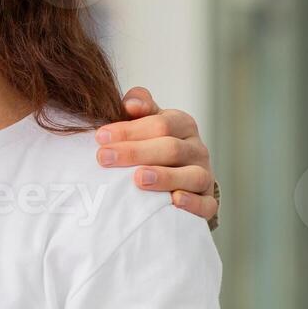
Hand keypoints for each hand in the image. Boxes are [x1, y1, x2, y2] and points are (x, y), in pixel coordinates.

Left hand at [96, 86, 217, 223]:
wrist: (178, 172)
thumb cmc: (152, 141)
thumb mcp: (145, 119)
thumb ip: (138, 105)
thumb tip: (130, 104)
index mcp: (182, 125)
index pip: (160, 124)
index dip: (129, 130)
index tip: (100, 136)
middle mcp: (197, 149)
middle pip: (171, 149)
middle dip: (135, 152)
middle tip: (104, 157)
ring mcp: (205, 175)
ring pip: (192, 175)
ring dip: (165, 177)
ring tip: (138, 178)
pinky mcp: (207, 200)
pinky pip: (207, 204)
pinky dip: (193, 204)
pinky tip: (174, 201)